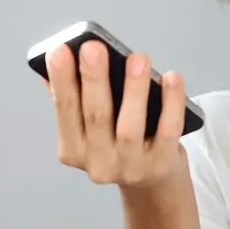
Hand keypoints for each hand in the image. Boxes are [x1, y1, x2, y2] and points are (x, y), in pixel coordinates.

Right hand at [44, 40, 187, 188]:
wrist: (152, 180)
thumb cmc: (118, 142)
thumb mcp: (90, 127)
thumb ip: (75, 97)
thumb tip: (60, 56)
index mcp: (73, 150)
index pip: (64, 111)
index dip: (61, 81)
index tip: (58, 51)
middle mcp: (98, 163)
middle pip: (95, 117)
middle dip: (93, 80)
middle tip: (93, 47)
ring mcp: (130, 167)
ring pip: (130, 128)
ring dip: (134, 90)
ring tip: (138, 58)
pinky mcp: (160, 165)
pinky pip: (168, 130)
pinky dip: (171, 103)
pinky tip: (171, 77)